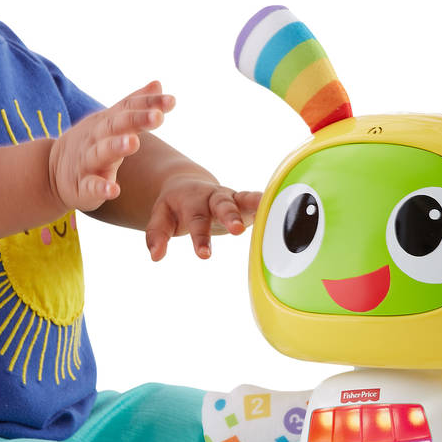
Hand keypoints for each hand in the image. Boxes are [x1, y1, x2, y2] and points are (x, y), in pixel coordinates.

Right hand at [48, 81, 174, 212]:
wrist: (52, 170)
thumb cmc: (92, 143)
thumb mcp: (110, 121)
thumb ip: (134, 104)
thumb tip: (158, 83)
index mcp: (107, 122)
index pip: (128, 108)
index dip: (149, 103)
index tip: (172, 101)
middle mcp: (97, 138)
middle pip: (116, 125)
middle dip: (136, 119)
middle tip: (157, 116)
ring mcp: (87, 161)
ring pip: (101, 152)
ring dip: (116, 147)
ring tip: (133, 142)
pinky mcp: (81, 186)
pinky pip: (90, 186)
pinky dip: (101, 188)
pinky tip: (114, 190)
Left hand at [146, 176, 260, 259]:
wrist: (188, 185)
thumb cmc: (175, 206)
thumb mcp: (161, 217)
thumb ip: (157, 235)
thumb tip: (155, 256)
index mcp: (191, 200)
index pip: (196, 221)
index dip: (200, 237)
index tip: (204, 255)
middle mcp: (213, 197)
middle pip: (222, 205)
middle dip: (230, 216)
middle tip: (236, 230)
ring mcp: (232, 197)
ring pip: (244, 198)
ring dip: (256, 204)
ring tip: (267, 210)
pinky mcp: (245, 202)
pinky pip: (259, 200)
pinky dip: (271, 202)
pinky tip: (286, 207)